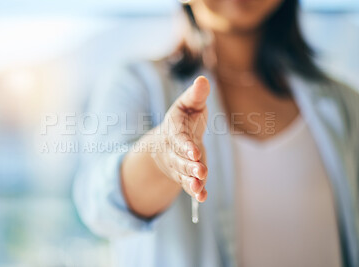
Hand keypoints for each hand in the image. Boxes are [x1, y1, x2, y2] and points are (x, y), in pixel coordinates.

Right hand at [151, 76, 209, 201]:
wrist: (168, 141)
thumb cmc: (183, 120)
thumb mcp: (188, 104)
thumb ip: (196, 95)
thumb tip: (203, 79)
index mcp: (174, 131)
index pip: (179, 139)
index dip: (186, 146)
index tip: (194, 151)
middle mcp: (174, 150)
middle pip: (181, 159)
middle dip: (190, 165)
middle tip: (200, 170)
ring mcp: (179, 165)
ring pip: (184, 174)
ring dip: (192, 181)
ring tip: (199, 187)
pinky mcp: (185, 175)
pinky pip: (188, 184)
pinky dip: (195, 192)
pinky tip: (202, 197)